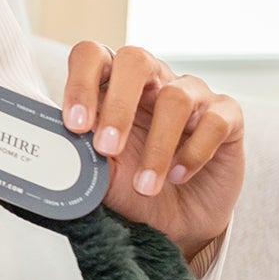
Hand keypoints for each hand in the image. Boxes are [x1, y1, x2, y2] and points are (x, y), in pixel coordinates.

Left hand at [61, 41, 243, 259]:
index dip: (81, 83)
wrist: (177, 223)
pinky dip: (194, 153)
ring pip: (176, 98)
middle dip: (118, 106)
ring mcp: (193, 94)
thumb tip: (51, 145)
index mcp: (113, 84)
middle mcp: (153, 80)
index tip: (75, 125)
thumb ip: (78, 153)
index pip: (92, 56)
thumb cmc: (133, 189)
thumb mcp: (99, 174)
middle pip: (135, 59)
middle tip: (107, 148)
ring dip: (157, 147)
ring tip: (146, 186)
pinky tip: (179, 176)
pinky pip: (215, 121)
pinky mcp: (227, 117)